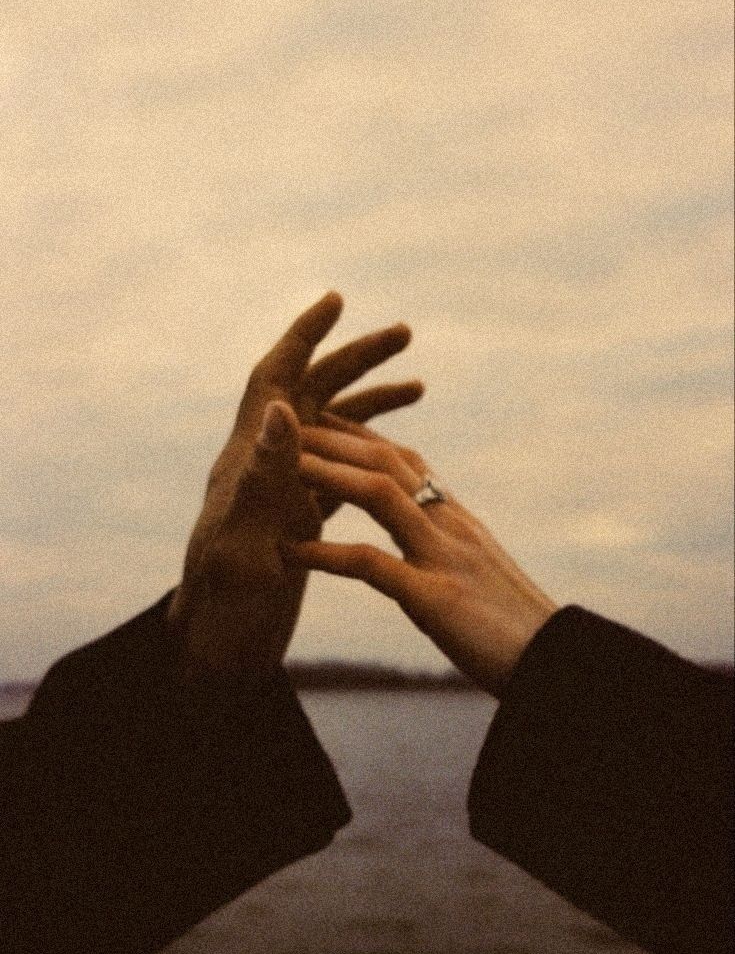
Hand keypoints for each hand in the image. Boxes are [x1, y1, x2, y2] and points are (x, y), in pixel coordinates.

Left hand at [167, 293, 422, 676]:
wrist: (217, 655)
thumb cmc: (224, 609)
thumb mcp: (246, 543)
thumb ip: (264, 477)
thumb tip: (285, 407)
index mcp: (248, 462)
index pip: (275, 381)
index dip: (303, 337)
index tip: (335, 299)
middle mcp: (264, 466)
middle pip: (311, 393)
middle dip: (355, 359)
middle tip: (405, 334)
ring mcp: (282, 491)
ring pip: (330, 428)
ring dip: (370, 402)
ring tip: (417, 385)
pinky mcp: (297, 518)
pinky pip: (337, 467)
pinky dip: (368, 448)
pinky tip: (397, 452)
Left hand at [291, 415, 556, 696]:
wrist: (559, 666)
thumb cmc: (517, 630)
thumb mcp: (480, 573)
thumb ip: (451, 545)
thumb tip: (430, 531)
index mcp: (458, 521)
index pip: (405, 460)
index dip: (359, 436)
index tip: (318, 418)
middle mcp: (452, 526)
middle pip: (387, 461)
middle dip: (333, 438)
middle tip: (284, 423)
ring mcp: (445, 557)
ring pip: (379, 493)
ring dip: (326, 474)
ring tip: (281, 466)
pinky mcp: (437, 598)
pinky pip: (372, 566)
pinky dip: (327, 555)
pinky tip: (289, 552)